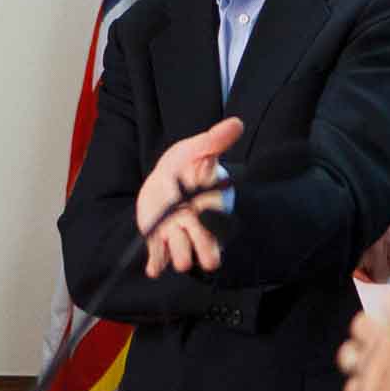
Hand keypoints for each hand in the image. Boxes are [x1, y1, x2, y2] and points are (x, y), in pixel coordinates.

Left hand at [137, 116, 241, 276]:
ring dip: (179, 253)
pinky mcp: (158, 241)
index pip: (220, 223)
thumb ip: (216, 140)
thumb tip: (237, 123)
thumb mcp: (199, 148)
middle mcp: (197, 226)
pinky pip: (159, 260)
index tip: (203, 213)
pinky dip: (156, 264)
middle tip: (203, 251)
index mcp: (211, 206)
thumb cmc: (187, 162)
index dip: (214, 222)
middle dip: (202, 248)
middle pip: (206, 249)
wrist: (166, 176)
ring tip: (177, 252)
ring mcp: (177, 236)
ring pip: (182, 257)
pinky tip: (153, 267)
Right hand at [354, 207, 389, 283]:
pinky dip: (365, 272)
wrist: (335, 198)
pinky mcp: (358, 255)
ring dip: (380, 270)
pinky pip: (369, 275)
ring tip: (369, 255)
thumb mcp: (385, 209)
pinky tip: (359, 259)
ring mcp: (373, 245)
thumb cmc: (359, 203)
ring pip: (386, 273)